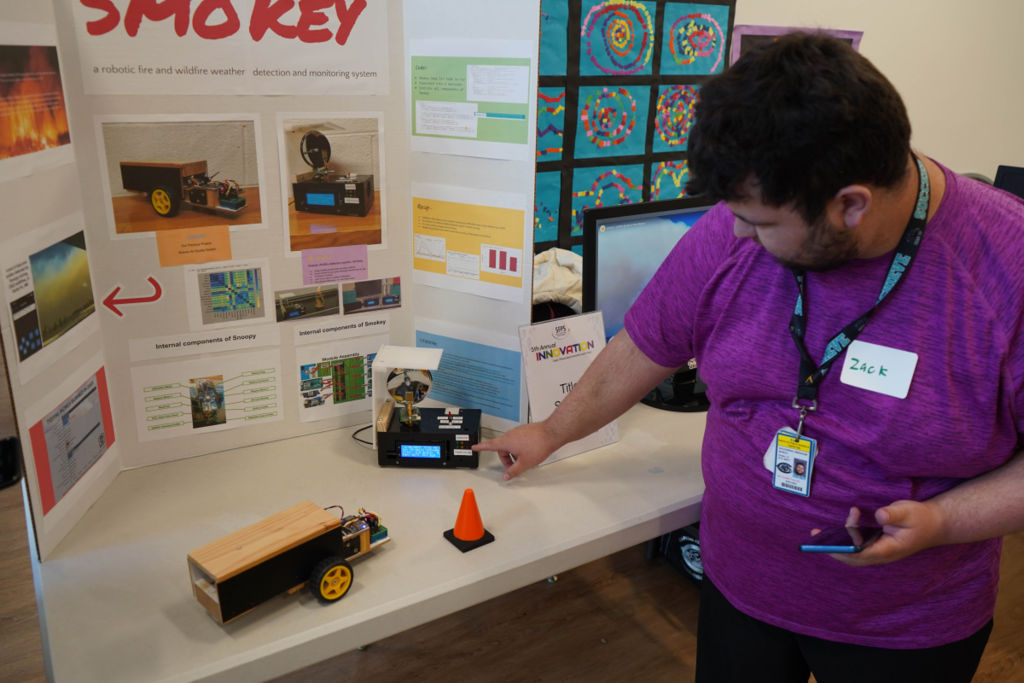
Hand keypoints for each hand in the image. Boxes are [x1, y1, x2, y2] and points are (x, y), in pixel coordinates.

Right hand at [472, 422, 560, 480]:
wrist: (552, 433)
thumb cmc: (538, 446)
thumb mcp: (525, 463)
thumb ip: (513, 471)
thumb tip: (506, 477)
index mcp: (506, 442)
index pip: (490, 445)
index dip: (481, 447)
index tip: (474, 447)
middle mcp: (510, 435)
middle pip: (503, 448)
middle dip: (507, 459)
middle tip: (516, 466)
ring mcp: (518, 431)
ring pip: (512, 445)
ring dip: (515, 453)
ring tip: (526, 458)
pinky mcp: (525, 430)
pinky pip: (518, 440)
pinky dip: (521, 448)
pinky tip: (531, 451)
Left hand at [811, 502, 948, 566]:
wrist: (935, 525)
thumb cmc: (921, 519)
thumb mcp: (909, 511)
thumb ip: (893, 514)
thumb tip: (878, 515)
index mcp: (889, 549)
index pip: (863, 554)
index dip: (846, 548)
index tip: (832, 542)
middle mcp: (881, 554)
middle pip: (853, 558)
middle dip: (832, 549)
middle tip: (814, 536)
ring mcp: (878, 551)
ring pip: (853, 553)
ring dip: (835, 545)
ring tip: (817, 532)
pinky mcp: (876, 545)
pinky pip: (856, 546)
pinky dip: (846, 537)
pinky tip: (844, 522)